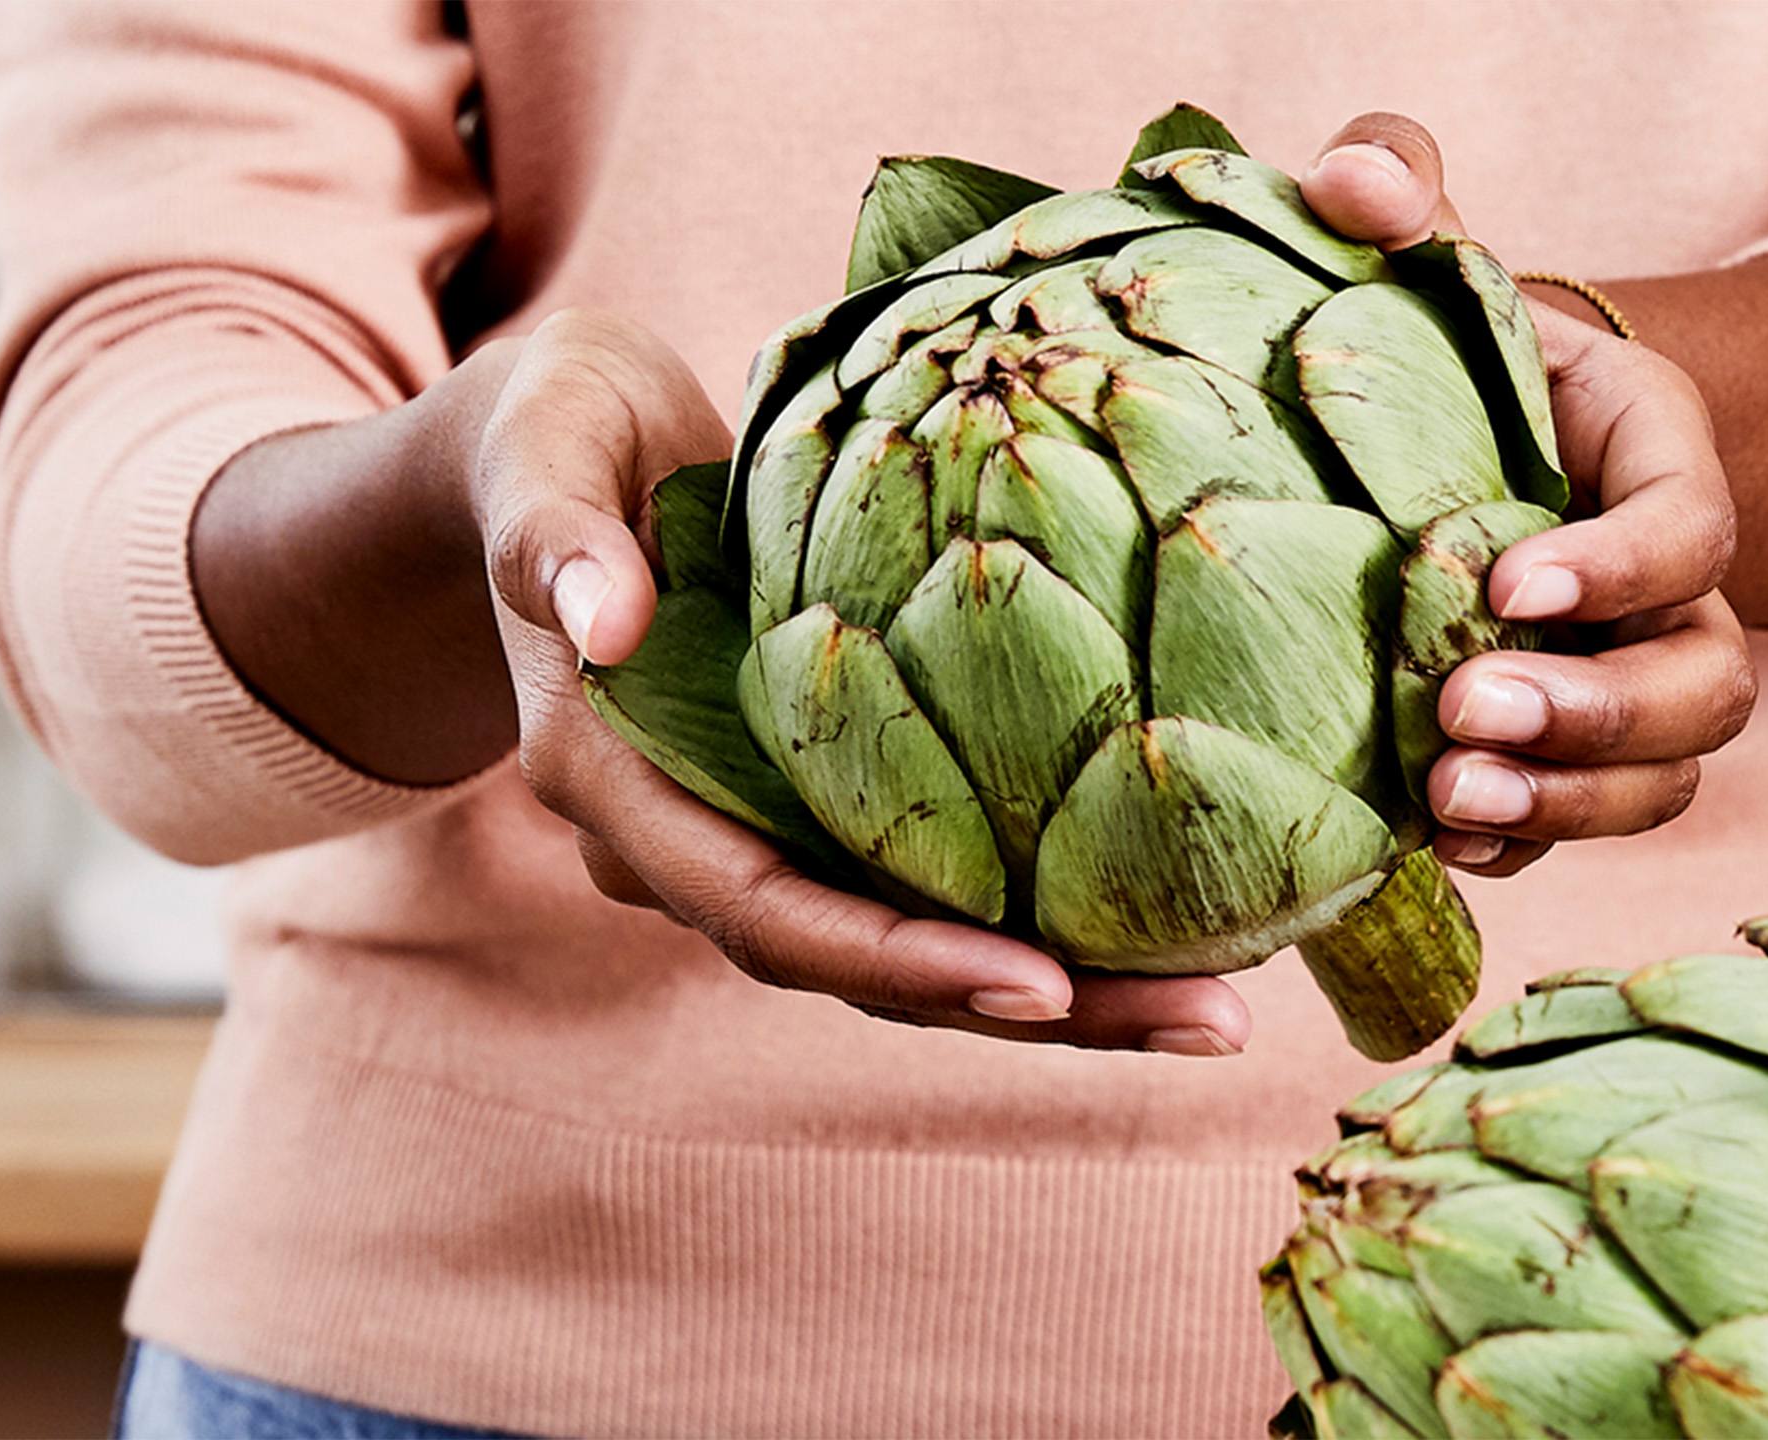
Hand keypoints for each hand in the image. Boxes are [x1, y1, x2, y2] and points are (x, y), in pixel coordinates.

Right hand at [466, 310, 1253, 1054]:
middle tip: (1211, 1026)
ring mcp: (768, 829)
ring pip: (920, 951)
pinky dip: (1053, 910)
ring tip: (1228, 1007)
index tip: (1040, 986)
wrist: (556, 454)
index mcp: (616, 782)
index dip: (894, 959)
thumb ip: (550, 534)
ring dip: (1073, 993)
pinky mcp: (832, 799)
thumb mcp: (539, 443)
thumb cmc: (555, 428)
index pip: (761, 909)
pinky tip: (1181, 917)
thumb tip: (603, 621)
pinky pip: (943, 882)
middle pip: (868, 970)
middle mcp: (692, 839)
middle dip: (1039, 1013)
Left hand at [1303, 118, 1758, 877]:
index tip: (1503, 584)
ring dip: (1567, 804)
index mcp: (1658, 459)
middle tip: (1466, 713)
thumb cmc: (1450, 343)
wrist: (1460, 434)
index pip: (1691, 526)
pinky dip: (1522, 847)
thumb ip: (1404, 194)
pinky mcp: (1569, 754)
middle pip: (1706, 683)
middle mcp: (1672, 589)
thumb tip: (1354, 181)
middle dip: (1597, 715)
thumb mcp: (1438, 257)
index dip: (1617, 566)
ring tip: (1447, 802)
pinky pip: (1585, 825)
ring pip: (1666, 776)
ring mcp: (1630, 681)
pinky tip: (1433, 845)